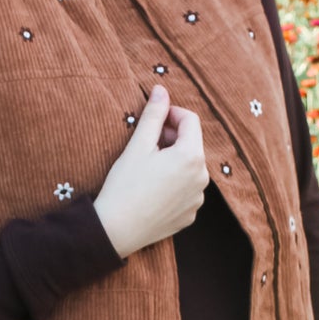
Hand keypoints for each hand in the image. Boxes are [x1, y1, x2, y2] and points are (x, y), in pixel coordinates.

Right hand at [92, 84, 208, 258]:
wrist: (116, 230)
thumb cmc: (125, 185)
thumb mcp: (138, 145)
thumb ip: (154, 114)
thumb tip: (161, 90)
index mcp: (192, 156)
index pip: (191, 120)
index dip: (171, 113)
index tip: (154, 117)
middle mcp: (202, 178)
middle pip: (192, 144)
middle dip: (172, 137)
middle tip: (146, 143)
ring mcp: (197, 199)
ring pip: (189, 168)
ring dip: (173, 160)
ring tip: (148, 167)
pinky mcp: (190, 215)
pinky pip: (186, 189)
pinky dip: (174, 182)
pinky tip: (152, 188)